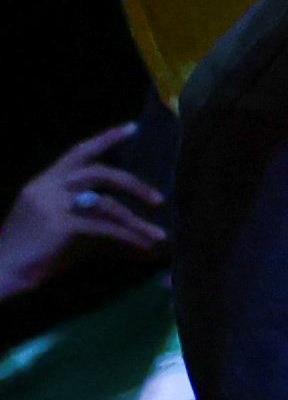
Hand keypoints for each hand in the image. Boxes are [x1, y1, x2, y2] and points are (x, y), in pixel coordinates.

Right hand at [0, 128, 163, 301]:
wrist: (0, 271)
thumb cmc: (30, 252)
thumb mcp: (55, 224)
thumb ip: (83, 213)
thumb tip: (121, 216)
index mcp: (43, 183)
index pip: (77, 152)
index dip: (105, 139)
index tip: (132, 128)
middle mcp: (47, 188)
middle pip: (99, 172)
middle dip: (133, 184)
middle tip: (159, 198)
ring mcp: (52, 205)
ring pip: (106, 204)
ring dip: (136, 221)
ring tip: (159, 234)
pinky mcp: (60, 226)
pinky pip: (104, 228)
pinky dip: (127, 237)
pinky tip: (143, 246)